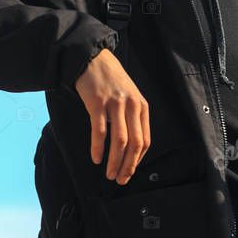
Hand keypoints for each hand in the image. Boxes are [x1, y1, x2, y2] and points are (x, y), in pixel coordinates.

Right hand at [75, 48, 150, 184]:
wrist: (93, 59)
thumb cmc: (110, 79)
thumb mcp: (129, 96)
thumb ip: (132, 116)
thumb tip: (129, 146)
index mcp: (141, 107)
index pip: (144, 140)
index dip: (137, 161)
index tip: (129, 173)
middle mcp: (131, 106)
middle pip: (134, 143)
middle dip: (128, 166)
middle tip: (120, 179)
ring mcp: (115, 104)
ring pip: (119, 141)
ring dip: (115, 161)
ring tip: (109, 173)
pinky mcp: (98, 103)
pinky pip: (100, 131)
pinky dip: (98, 148)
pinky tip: (96, 158)